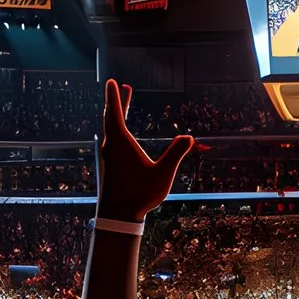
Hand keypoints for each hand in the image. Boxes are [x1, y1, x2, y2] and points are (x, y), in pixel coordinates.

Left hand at [94, 80, 194, 221]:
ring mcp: (108, 157)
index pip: (116, 113)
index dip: (115, 96)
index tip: (111, 82)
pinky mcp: (108, 166)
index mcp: (121, 143)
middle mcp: (111, 147)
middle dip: (118, 102)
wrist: (116, 217)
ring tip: (123, 106)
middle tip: (121, 87)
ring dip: (117, 115)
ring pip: (111, 129)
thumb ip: (176, 154)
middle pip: (112, 118)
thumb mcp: (162, 175)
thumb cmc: (138, 196)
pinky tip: (121, 136)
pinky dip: (116, 129)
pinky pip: (111, 140)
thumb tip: (190, 137)